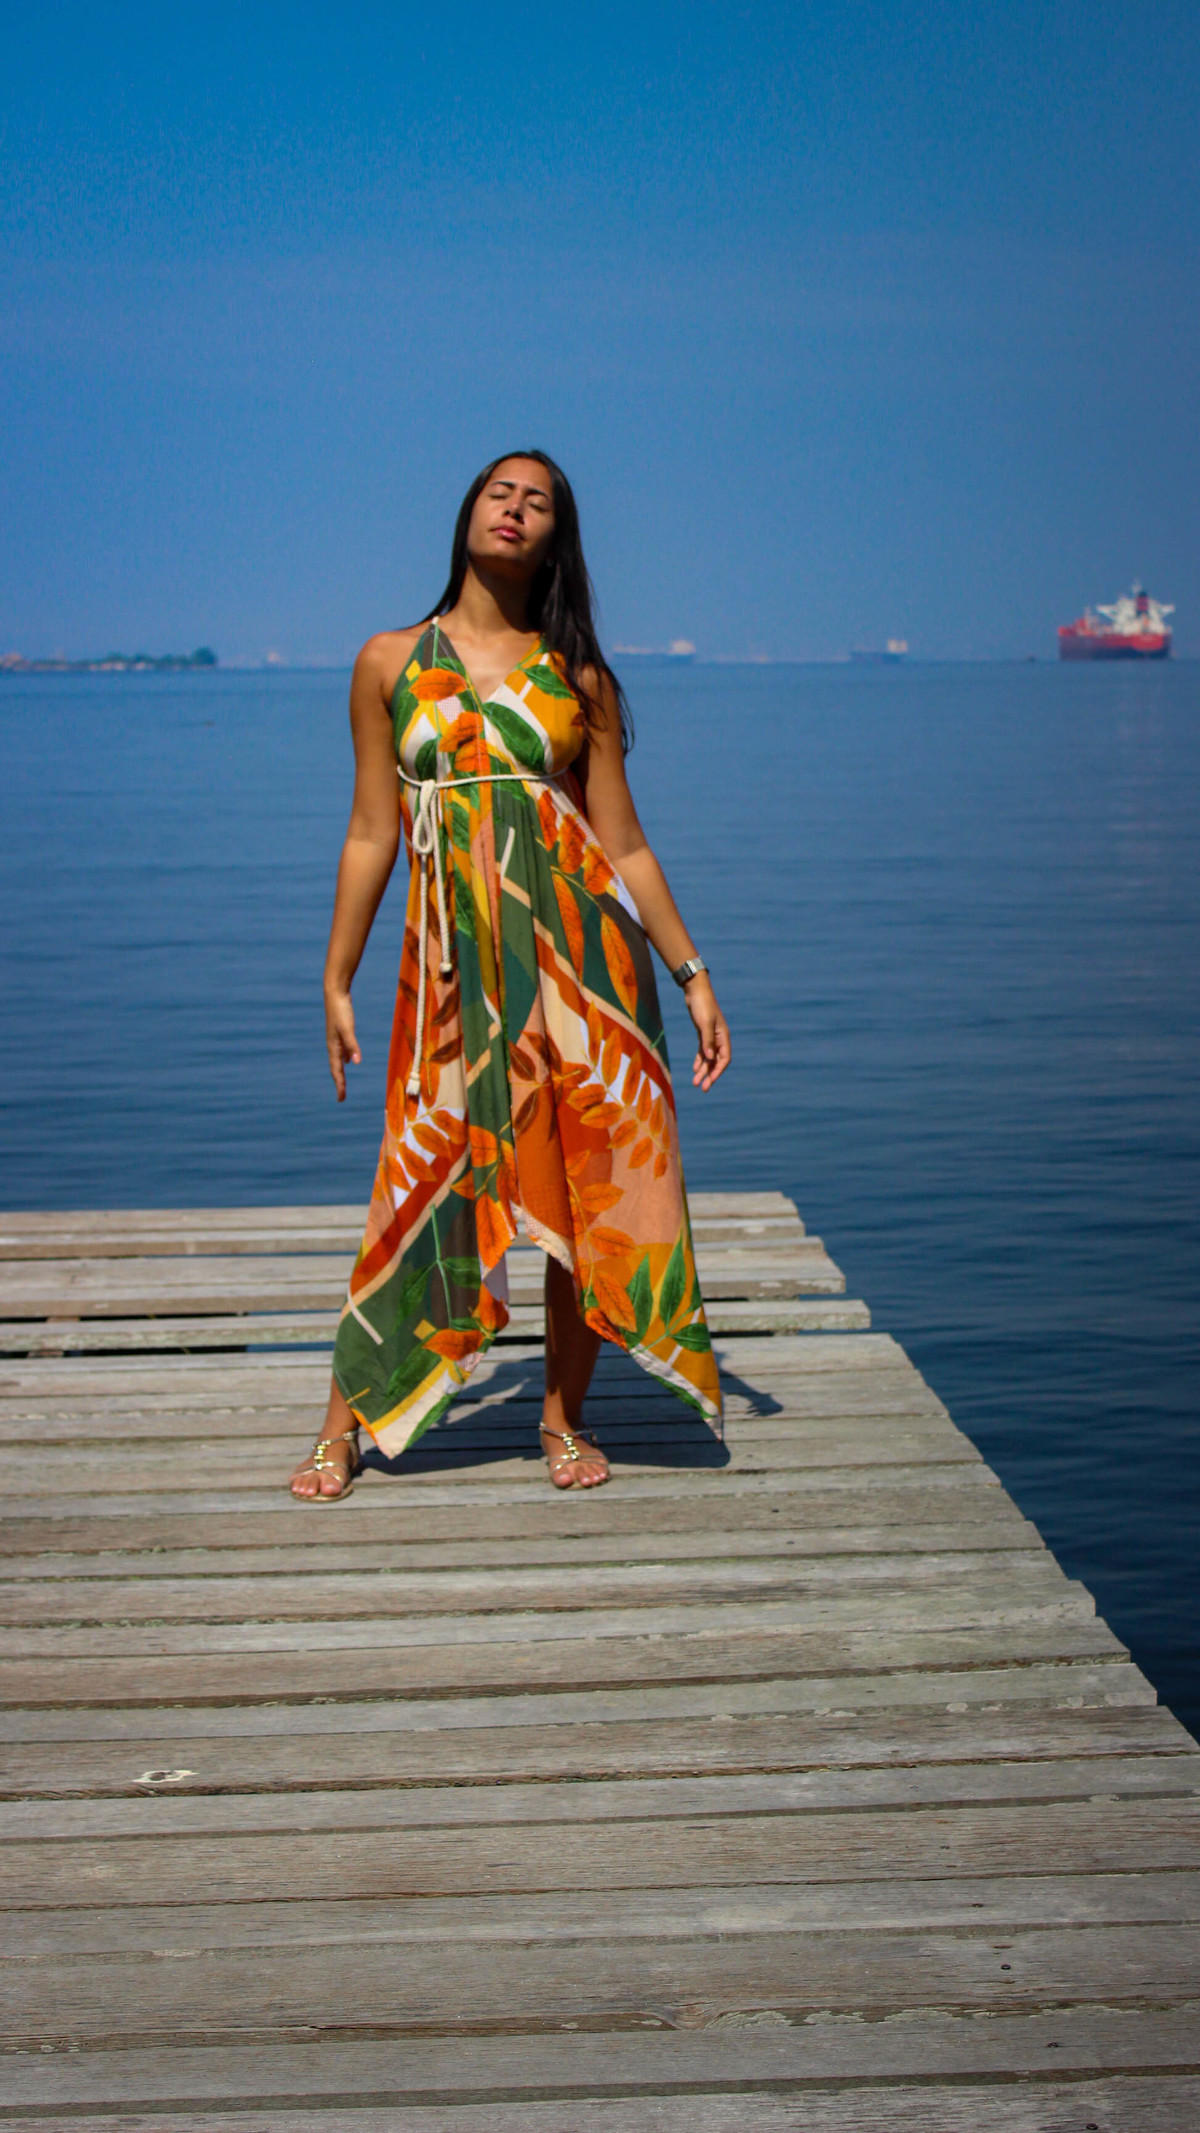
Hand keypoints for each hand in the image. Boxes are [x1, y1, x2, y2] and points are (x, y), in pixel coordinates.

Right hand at [325, 984, 361, 1100]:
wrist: (335, 992)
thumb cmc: (341, 1010)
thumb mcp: (348, 1028)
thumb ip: (352, 1045)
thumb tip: (356, 1063)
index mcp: (333, 1046)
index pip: (337, 1071)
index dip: (340, 1085)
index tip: (341, 1099)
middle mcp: (333, 1044)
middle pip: (336, 1068)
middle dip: (339, 1083)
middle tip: (341, 1097)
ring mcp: (336, 1038)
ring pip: (338, 1060)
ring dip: (340, 1071)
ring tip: (342, 1082)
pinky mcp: (340, 1031)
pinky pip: (342, 1050)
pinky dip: (346, 1058)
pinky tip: (350, 1060)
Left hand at [685, 976, 730, 1090]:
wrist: (695, 991)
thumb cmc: (702, 1005)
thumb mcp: (704, 1023)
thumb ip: (707, 1041)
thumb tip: (710, 1058)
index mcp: (724, 1036)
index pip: (724, 1059)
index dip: (718, 1071)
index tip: (709, 1081)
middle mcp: (719, 1038)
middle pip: (716, 1061)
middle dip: (709, 1075)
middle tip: (702, 1088)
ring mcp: (711, 1036)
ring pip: (709, 1058)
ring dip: (703, 1070)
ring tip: (695, 1082)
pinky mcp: (703, 1033)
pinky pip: (703, 1051)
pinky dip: (699, 1060)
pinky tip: (695, 1069)